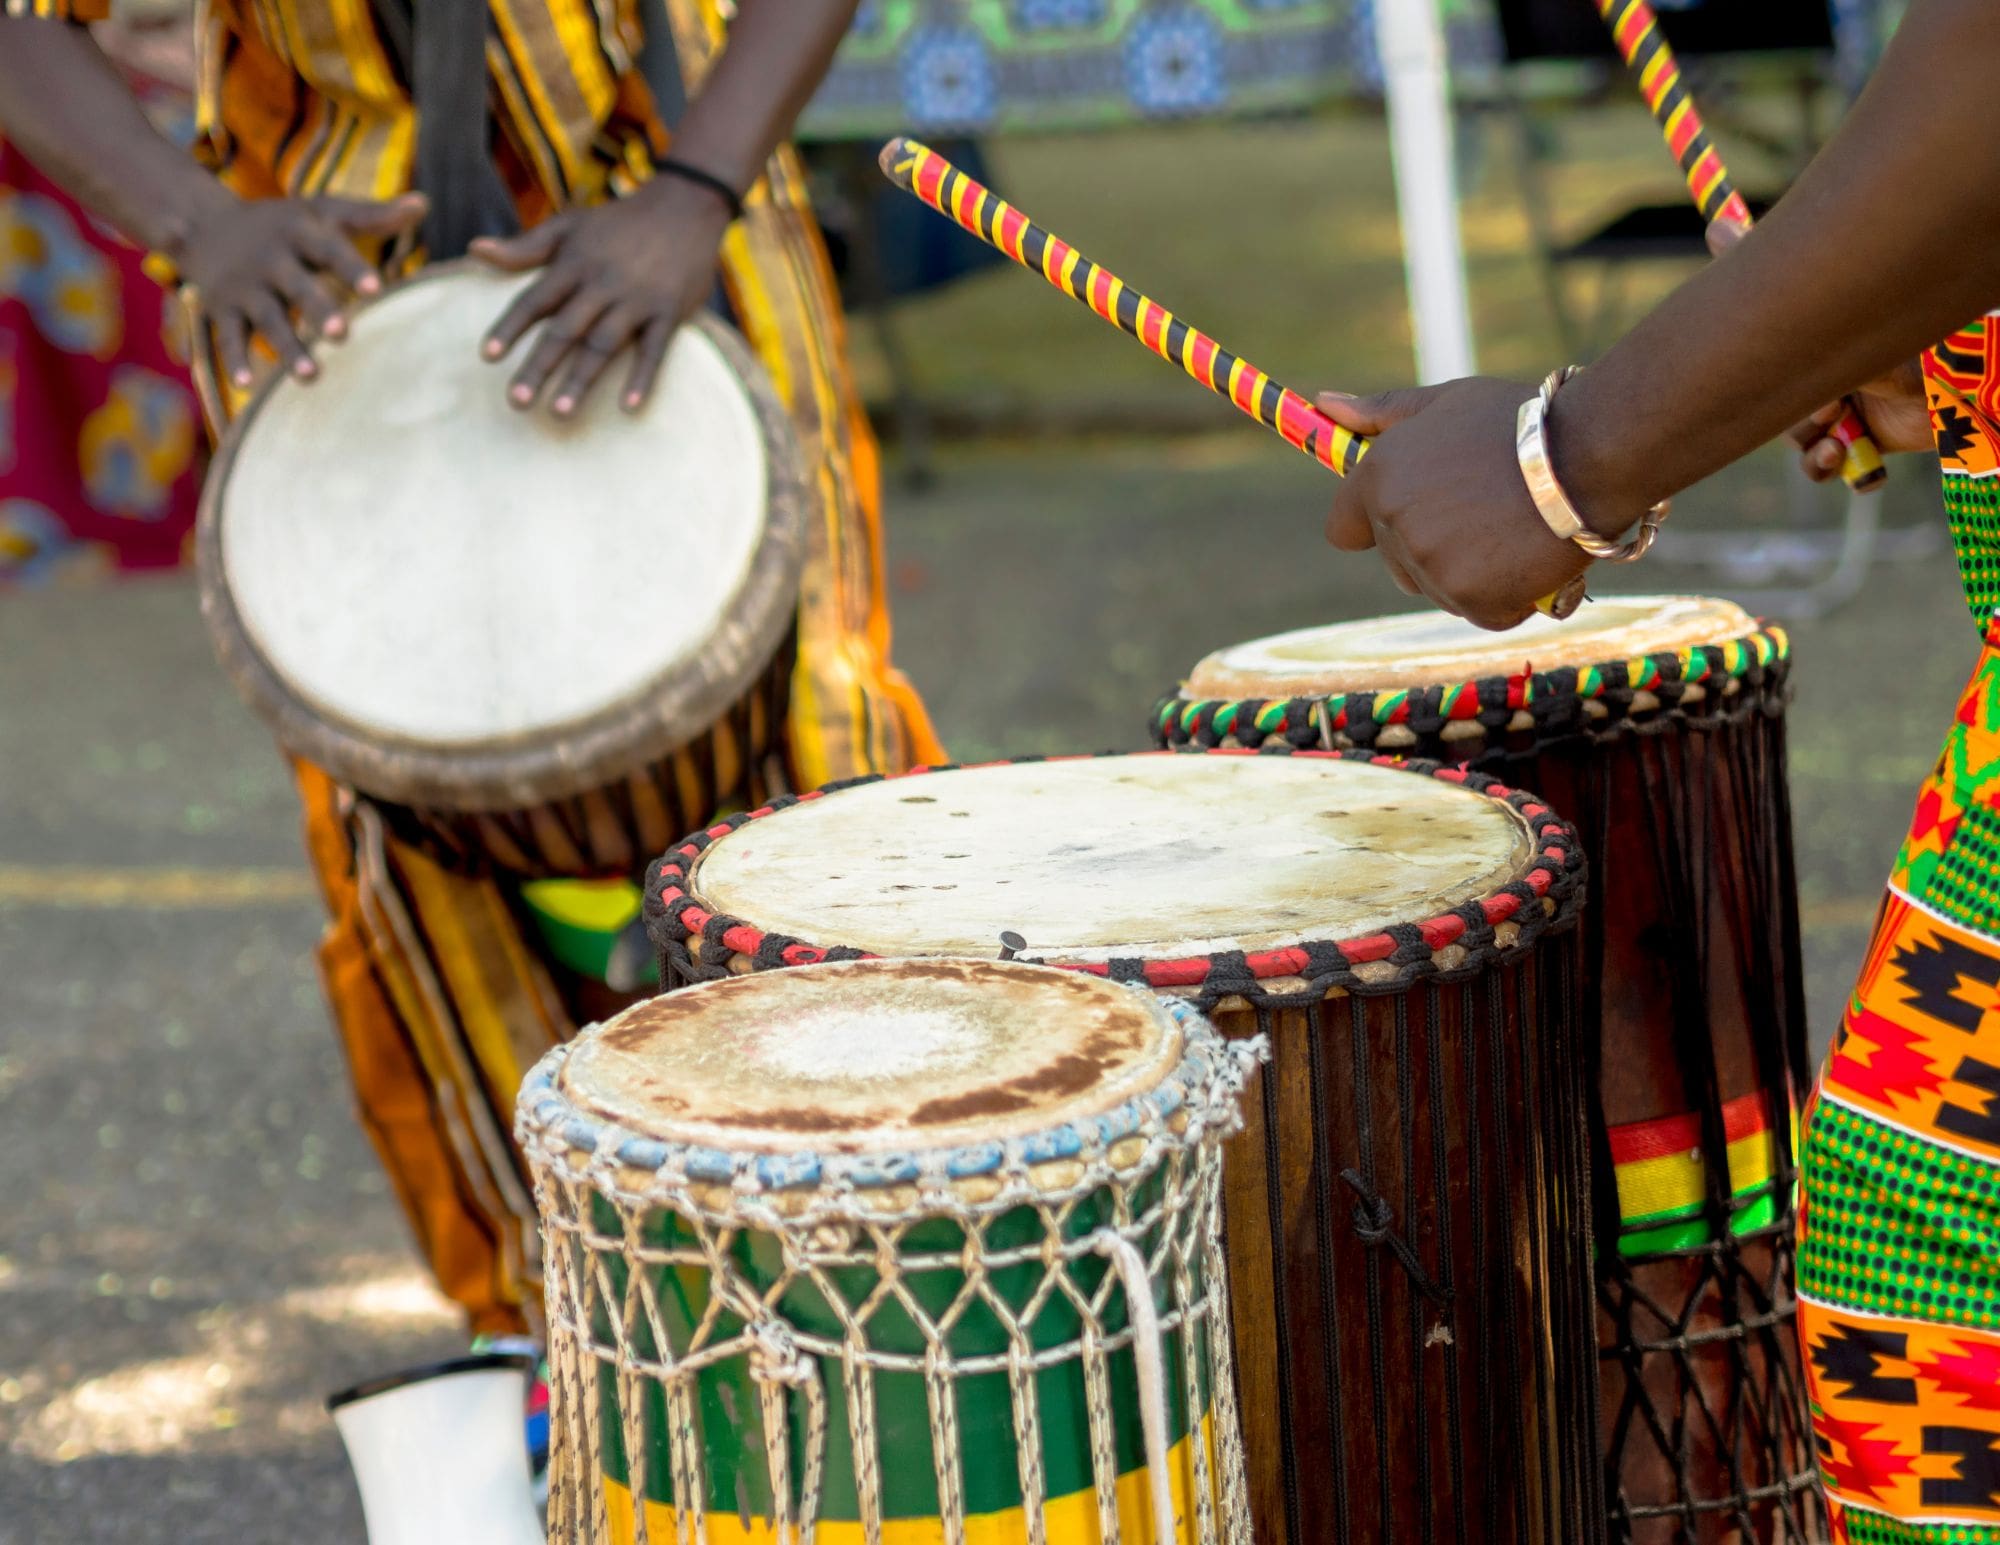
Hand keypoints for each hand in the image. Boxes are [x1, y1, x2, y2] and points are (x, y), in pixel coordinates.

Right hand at [172, 191, 426, 387]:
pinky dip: (233, 359)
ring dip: (287, 347)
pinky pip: (228, 337)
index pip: (330, 250)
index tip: (377, 288)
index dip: (352, 268)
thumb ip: (372, 214)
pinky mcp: (222, 310)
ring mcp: (244, 287)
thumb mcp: (323, 212)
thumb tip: (424, 204)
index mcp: (300, 233)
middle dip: (318, 309)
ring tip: (312, 376)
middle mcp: (270, 260)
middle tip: (342, 333)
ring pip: (268, 320)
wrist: (206, 225)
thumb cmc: (286, 225)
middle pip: (297, 286)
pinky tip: (246, 385)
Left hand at [470, 176, 731, 416]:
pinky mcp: (670, 312)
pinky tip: (628, 407)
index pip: (534, 300)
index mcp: (574, 264)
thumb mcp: (569, 226)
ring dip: (581, 379)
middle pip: (564, 330)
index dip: (510, 327)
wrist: (684, 206)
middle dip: (539, 366)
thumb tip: (474, 248)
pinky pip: (654, 350)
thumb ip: (525, 247)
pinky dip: (642, 378)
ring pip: (604, 344)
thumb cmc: (618, 222)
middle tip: (516, 402)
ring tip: (560, 413)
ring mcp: (638, 299)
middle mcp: (603, 283)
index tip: (487, 356)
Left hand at [1320, 379, 1594, 631]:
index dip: (1375, 526)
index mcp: (1380, 478)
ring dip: (1470, 573)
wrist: (1592, 453)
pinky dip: (1505, 596)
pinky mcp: (1472, 601)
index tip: (1414, 515)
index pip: (1343, 530)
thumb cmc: (1521, 422)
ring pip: (1437, 590)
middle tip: (1485, 513)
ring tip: (1514, 529)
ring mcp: (1433, 567)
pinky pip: (1480, 611)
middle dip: (1431, 548)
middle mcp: (1396, 525)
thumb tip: (1324, 405)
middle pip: (1396, 565)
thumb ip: (1380, 413)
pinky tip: (1530, 557)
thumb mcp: (1447, 403)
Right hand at [1706, 216, 1931, 480]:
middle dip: (1801, 422)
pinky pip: (1847, 471)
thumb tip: (1716, 223)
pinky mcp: (1880, 443)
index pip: (1771, 378)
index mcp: (1815, 351)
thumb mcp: (1825, 303)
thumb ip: (1770, 274)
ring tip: (1840, 437)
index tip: (1779, 389)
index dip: (1766, 393)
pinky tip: (1849, 458)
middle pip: (1785, 421)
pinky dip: (1845, 470)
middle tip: (1830, 408)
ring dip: (1816, 451)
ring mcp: (1857, 414)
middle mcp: (1833, 381)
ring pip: (1810, 449)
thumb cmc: (1893, 327)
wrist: (1957, 368)